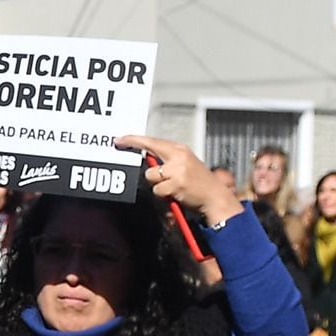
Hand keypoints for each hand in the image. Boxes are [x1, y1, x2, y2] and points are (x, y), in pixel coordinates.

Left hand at [117, 134, 243, 226]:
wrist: (214, 196)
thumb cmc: (199, 182)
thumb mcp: (185, 164)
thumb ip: (168, 160)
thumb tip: (148, 160)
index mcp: (181, 150)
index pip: (154, 142)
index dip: (135, 140)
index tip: (121, 139)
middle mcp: (179, 157)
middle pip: (149, 158)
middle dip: (147, 168)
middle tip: (145, 169)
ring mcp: (177, 171)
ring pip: (150, 176)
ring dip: (158, 184)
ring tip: (171, 187)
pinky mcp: (176, 184)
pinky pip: (157, 190)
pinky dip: (163, 195)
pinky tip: (175, 194)